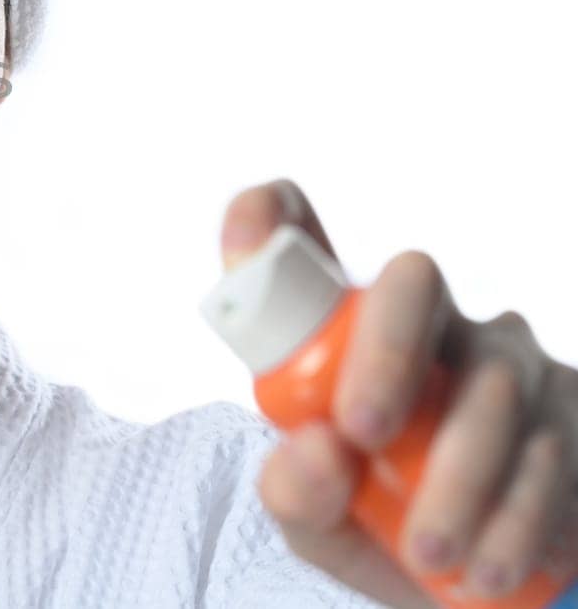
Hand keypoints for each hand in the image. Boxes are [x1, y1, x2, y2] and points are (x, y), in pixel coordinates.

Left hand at [225, 179, 577, 606]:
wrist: (476, 590)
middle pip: (413, 281)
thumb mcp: (319, 524)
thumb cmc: (378, 528)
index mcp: (341, 333)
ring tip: (430, 553)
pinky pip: (551, 442)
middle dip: (386, 351)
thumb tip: (314, 449)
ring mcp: (503, 359)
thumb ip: (295, 491)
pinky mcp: (572, 409)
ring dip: (457, 473)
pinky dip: (517, 513)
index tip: (251, 231)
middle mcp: (426, 323)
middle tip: (360, 431)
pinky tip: (487, 566)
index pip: (300, 245)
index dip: (268, 224)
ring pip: (488, 379)